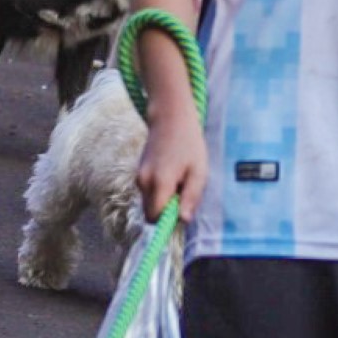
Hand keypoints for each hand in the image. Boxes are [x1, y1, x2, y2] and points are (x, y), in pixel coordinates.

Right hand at [136, 95, 207, 219]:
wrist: (170, 117)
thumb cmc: (189, 143)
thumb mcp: (198, 171)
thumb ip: (191, 197)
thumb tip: (183, 220)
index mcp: (159, 183)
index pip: (155, 218)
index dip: (169, 219)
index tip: (182, 206)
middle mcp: (143, 182)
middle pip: (150, 213)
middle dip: (166, 210)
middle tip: (183, 191)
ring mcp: (138, 177)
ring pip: (149, 202)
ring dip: (163, 199)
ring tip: (179, 178)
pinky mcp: (138, 172)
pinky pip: (148, 191)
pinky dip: (159, 190)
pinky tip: (171, 172)